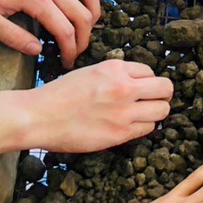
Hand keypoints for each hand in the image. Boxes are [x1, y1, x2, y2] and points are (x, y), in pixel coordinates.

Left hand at [0, 0, 100, 67]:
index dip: (71, 50)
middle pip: (83, 13)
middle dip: (84, 37)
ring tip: (86, 25)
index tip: (67, 62)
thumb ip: (13, 37)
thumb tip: (38, 50)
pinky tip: (74, 1)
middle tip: (77, 50)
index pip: (65, 30)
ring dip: (93, 10)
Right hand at [20, 60, 173, 152]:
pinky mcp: (120, 133)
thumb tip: (138, 82)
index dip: (146, 81)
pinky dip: (142, 127)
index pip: (150, 71)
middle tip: (153, 101)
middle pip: (165, 88)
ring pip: (162, 110)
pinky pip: (148, 128)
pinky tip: (129, 126)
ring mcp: (123, 111)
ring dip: (155, 113)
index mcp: (114, 68)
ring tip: (141, 115)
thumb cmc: (59, 95)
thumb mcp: (90, 73)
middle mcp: (123, 87)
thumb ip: (115, 75)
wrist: (37, 117)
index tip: (139, 89)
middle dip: (162, 94)